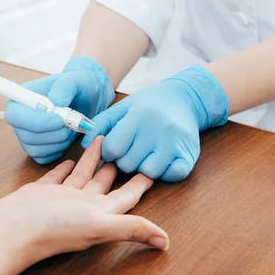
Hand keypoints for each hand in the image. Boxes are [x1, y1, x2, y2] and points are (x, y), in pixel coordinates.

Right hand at [0, 136, 168, 269]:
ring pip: (83, 175)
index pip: (127, 196)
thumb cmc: (52, 230)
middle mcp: (83, 205)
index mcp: (100, 212)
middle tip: (128, 145)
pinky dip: (65, 167)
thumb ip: (130, 228)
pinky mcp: (42, 192)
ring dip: (93, 160)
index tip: (153, 166)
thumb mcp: (97, 223)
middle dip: (118, 165)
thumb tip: (165, 242)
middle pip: (106, 182)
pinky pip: (58, 176)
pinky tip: (70, 157)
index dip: (141, 182)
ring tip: (103, 140)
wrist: (10, 231)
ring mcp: (62, 199)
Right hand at [5, 57, 114, 163]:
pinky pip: (44, 158)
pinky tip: (67, 138)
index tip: (60, 119)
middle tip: (71, 124)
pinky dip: (59, 150)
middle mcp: (20, 119)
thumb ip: (65, 86)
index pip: (14, 116)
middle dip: (53, 134)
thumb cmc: (77, 87)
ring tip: (71, 128)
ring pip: (36, 150)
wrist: (87, 99)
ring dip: (59, 142)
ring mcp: (27, 136)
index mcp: (21, 99)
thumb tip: (55, 100)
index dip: (35, 122)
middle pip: (26, 136)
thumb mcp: (75, 79)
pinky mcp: (37, 149)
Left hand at [82, 66, 229, 181]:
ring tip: (145, 155)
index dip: (109, 152)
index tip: (115, 147)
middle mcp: (157, 128)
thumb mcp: (121, 108)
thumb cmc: (146, 106)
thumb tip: (84, 144)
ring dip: (143, 168)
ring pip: (149, 172)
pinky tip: (161, 162)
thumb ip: (100, 124)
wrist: (183, 99)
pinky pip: (173, 175)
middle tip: (131, 151)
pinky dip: (165, 173)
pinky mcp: (189, 154)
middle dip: (124, 161)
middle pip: (128, 164)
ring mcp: (175, 142)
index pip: (112, 148)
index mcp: (138, 116)